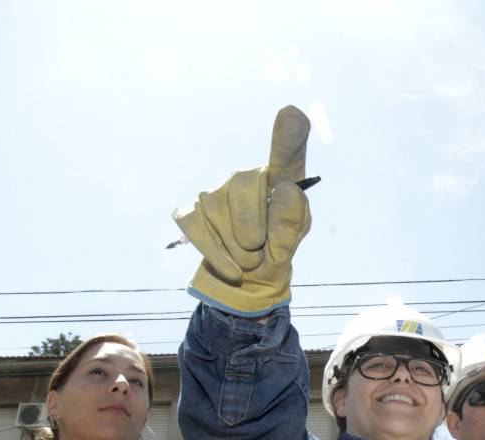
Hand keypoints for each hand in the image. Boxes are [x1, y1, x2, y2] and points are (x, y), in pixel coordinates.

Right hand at [173, 105, 311, 315]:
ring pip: (218, 208)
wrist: (250, 281)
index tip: (292, 113)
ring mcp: (216, 192)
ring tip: (249, 261)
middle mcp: (246, 177)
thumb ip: (292, 218)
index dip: (288, 136)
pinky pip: (196, 225)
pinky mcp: (191, 211)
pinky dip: (215, 251)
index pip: (286, 156)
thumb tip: (283, 191)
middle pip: (243, 182)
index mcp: (279, 179)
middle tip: (259, 250)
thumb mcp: (293, 238)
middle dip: (251, 223)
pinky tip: (232, 267)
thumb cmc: (275, 249)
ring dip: (235, 245)